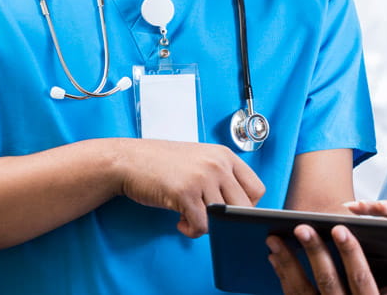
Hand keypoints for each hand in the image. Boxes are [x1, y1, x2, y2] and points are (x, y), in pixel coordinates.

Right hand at [117, 140, 263, 237]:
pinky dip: (192, 230)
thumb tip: (240, 208)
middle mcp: (218, 165)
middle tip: (208, 217)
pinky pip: (202, 226)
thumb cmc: (162, 162)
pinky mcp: (185, 193)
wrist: (129, 159)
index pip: (257, 189)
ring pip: (224, 219)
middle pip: (245, 207)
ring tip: (190, 217)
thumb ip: (221, 176)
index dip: (246, 206)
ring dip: (208, 226)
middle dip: (228, 220)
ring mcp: (203, 178)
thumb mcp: (200, 159)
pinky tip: (180, 221)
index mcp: (225, 155)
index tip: (229, 211)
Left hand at [267, 224, 386, 294]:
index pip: (361, 280)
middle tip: (301, 226)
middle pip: (328, 283)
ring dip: (287, 264)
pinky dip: (282, 277)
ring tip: (275, 239)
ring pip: (303, 293)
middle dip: (314, 253)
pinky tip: (274, 258)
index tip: (339, 228)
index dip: (351, 254)